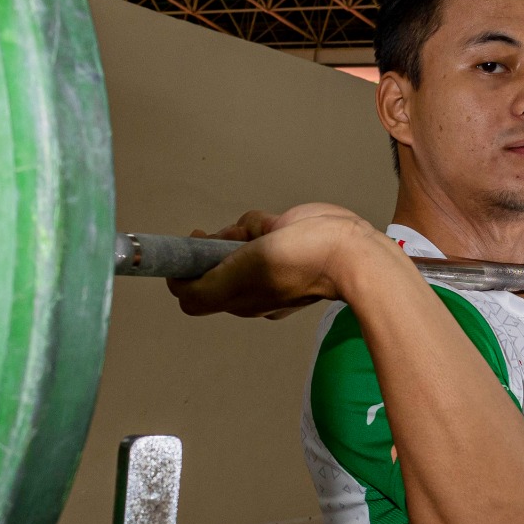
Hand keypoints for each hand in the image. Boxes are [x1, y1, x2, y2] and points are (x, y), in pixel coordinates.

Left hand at [165, 203, 390, 318]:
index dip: (186, 268)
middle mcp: (248, 284)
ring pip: (234, 237)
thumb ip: (204, 291)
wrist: (346, 249)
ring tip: (265, 234)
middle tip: (238, 241)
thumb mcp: (240, 281)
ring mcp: (264, 260)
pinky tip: (278, 226)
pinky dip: (262, 223)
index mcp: (237, 301)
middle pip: (213, 258)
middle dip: (222, 243)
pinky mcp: (279, 239)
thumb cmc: (298, 267)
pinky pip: (256, 226)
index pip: (195, 289)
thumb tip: (176, 288)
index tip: (191, 246)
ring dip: (244, 230)